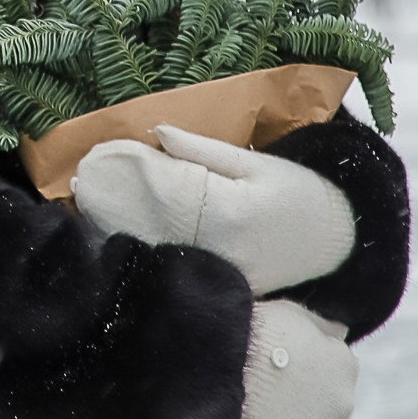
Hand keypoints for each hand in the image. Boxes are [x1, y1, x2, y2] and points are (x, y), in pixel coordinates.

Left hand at [72, 124, 355, 294]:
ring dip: (120, 226)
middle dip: (112, 204)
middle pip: (151, 224)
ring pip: (157, 247)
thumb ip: (204, 151)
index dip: (126, 175)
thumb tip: (156, 133)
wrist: (341, 240)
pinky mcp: (221, 285)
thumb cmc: (300, 192)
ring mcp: (219, 273)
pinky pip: (175, 262)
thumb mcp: (256, 163)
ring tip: (86, 203)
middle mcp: (218, 249)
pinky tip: (117, 229)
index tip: (92, 160)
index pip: (163, 190)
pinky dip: (144, 245)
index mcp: (229, 213)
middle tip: (76, 183)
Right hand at [237, 299, 356, 418]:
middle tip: (274, 391)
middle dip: (309, 396)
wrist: (229, 368)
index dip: (308, 367)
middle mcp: (346, 398)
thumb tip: (341, 332)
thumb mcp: (291, 312)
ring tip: (268, 414)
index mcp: (345, 362)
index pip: (334, 368)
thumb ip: (321, 324)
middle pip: (330, 400)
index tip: (284, 367)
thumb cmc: (254, 334)